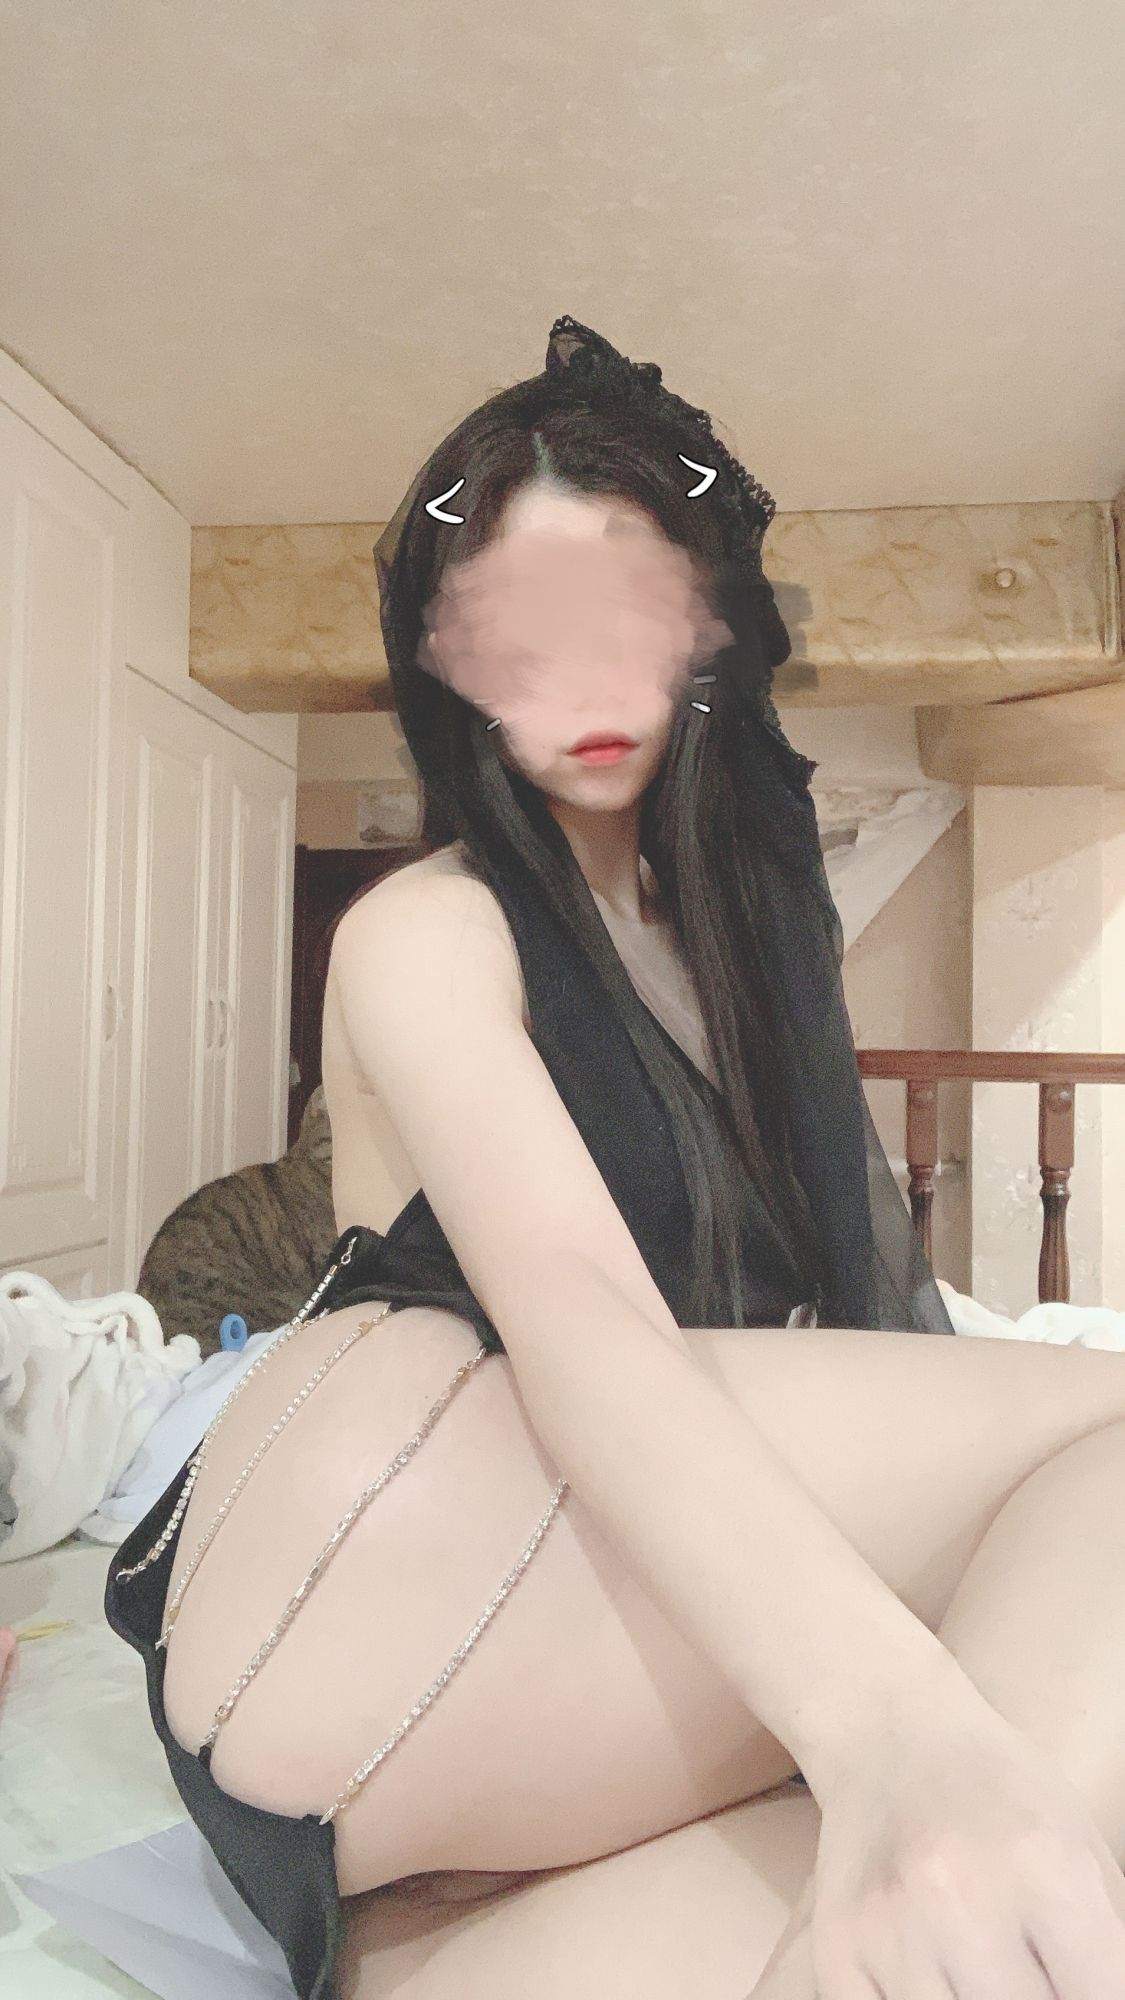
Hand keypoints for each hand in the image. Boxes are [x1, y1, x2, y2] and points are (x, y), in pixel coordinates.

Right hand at [792, 1690, 1124, 1996]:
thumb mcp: (1084, 1848)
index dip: (1099, 1996)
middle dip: (1040, 1999)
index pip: (1100, 1997)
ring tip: (981, 1969)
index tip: (1081, 1981)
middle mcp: (961, 1894)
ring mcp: (889, 1926)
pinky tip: (934, 1976)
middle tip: (1029, 1970)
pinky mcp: (838, 1951)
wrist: (890, 1732)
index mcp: (1045, 1865)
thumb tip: (1104, 1992)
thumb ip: (1110, 1944)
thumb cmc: (1004, 1792)